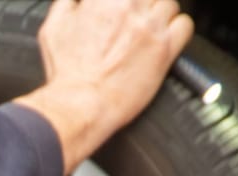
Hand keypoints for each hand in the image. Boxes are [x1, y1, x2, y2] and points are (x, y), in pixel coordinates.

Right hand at [17, 0, 193, 174]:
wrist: (81, 103)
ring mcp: (150, 27)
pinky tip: (166, 39)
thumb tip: (78, 0)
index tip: (120, 11)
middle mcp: (129, 6)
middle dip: (140, 6)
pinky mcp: (165, 48)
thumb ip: (68, 3)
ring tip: (149, 31)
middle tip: (133, 22)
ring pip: (168, 3)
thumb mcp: (53, 28)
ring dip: (159, 15)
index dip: (121, 3)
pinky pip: (184, 24)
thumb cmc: (66, 72)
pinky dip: (177, 29)